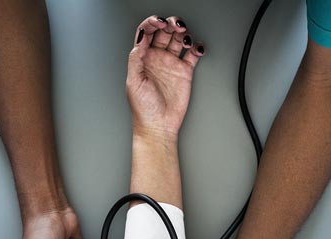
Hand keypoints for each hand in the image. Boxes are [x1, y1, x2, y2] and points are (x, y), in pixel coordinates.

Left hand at [127, 15, 204, 139]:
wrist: (159, 126)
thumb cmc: (143, 108)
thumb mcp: (133, 81)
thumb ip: (136, 58)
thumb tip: (141, 38)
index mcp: (142, 57)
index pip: (147, 32)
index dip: (152, 23)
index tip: (159, 22)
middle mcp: (157, 58)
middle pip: (164, 31)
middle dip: (170, 24)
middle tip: (176, 26)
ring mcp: (171, 64)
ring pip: (178, 39)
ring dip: (183, 33)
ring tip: (185, 38)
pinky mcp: (185, 72)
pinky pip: (192, 54)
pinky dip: (197, 47)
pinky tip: (196, 48)